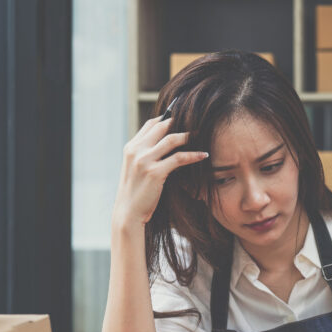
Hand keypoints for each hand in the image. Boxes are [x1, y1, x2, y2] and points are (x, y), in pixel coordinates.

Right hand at [112, 115, 208, 229]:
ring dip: (189, 136)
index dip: (168, 118)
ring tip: (202, 135)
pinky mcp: (155, 172)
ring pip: (171, 139)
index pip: (151, 124)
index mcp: (131, 148)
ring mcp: (144, 160)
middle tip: (197, 123)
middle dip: (180, 122)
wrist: (128, 212)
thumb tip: (166, 144)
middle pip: (161, 127)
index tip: (183, 119)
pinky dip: (194, 155)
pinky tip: (204, 155)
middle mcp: (136, 151)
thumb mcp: (135, 169)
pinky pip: (179, 158)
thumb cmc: (136, 192)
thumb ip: (145, 154)